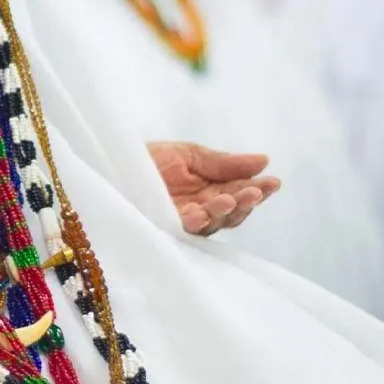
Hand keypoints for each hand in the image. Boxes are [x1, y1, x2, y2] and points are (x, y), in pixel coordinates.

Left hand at [148, 142, 279, 235]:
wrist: (110, 160)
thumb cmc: (148, 159)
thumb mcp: (189, 155)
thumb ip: (224, 163)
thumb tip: (263, 160)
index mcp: (209, 192)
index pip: (239, 194)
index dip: (257, 190)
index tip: (273, 182)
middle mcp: (200, 210)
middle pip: (231, 214)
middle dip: (246, 203)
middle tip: (257, 192)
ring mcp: (181, 221)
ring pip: (211, 224)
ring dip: (224, 212)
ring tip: (231, 197)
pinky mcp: (162, 227)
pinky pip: (183, 228)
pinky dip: (196, 220)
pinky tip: (204, 210)